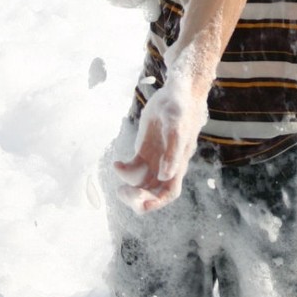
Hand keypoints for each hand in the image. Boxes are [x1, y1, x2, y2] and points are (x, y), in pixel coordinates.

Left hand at [113, 80, 207, 212]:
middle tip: (123, 193)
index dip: (157, 202)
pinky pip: (135, 168)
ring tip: (119, 190)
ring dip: (131, 190)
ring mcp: (156, 157)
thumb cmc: (179, 103)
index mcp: (179, 160)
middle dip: (140, 199)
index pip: (170, 190)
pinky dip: (124, 170)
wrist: (180, 91)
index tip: (142, 206)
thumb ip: (173, 148)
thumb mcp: (176, 121)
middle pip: (155, 192)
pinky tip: (116, 164)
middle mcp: (168, 163)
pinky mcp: (146, 150)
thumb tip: (166, 176)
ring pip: (143, 183)